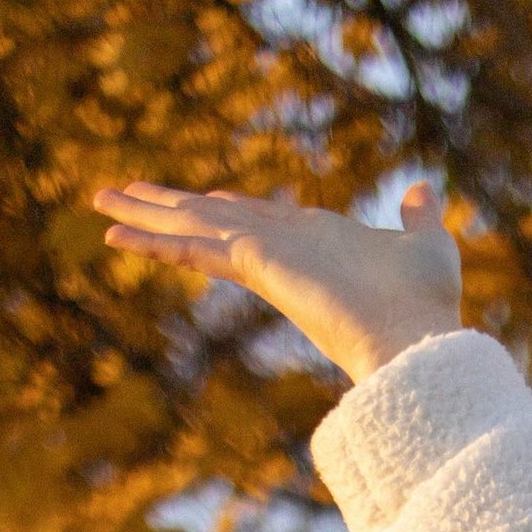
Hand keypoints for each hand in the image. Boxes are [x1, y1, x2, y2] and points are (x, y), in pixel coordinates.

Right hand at [95, 180, 462, 384]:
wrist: (419, 341)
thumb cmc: (429, 304)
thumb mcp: (429, 243)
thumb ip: (420, 216)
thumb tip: (422, 190)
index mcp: (314, 241)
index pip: (259, 218)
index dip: (230, 205)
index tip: (207, 194)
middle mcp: (281, 248)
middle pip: (213, 217)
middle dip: (169, 206)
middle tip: (124, 195)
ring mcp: (265, 257)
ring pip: (194, 227)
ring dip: (147, 216)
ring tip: (102, 205)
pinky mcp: (255, 266)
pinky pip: (195, 247)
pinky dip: (155, 240)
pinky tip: (116, 233)